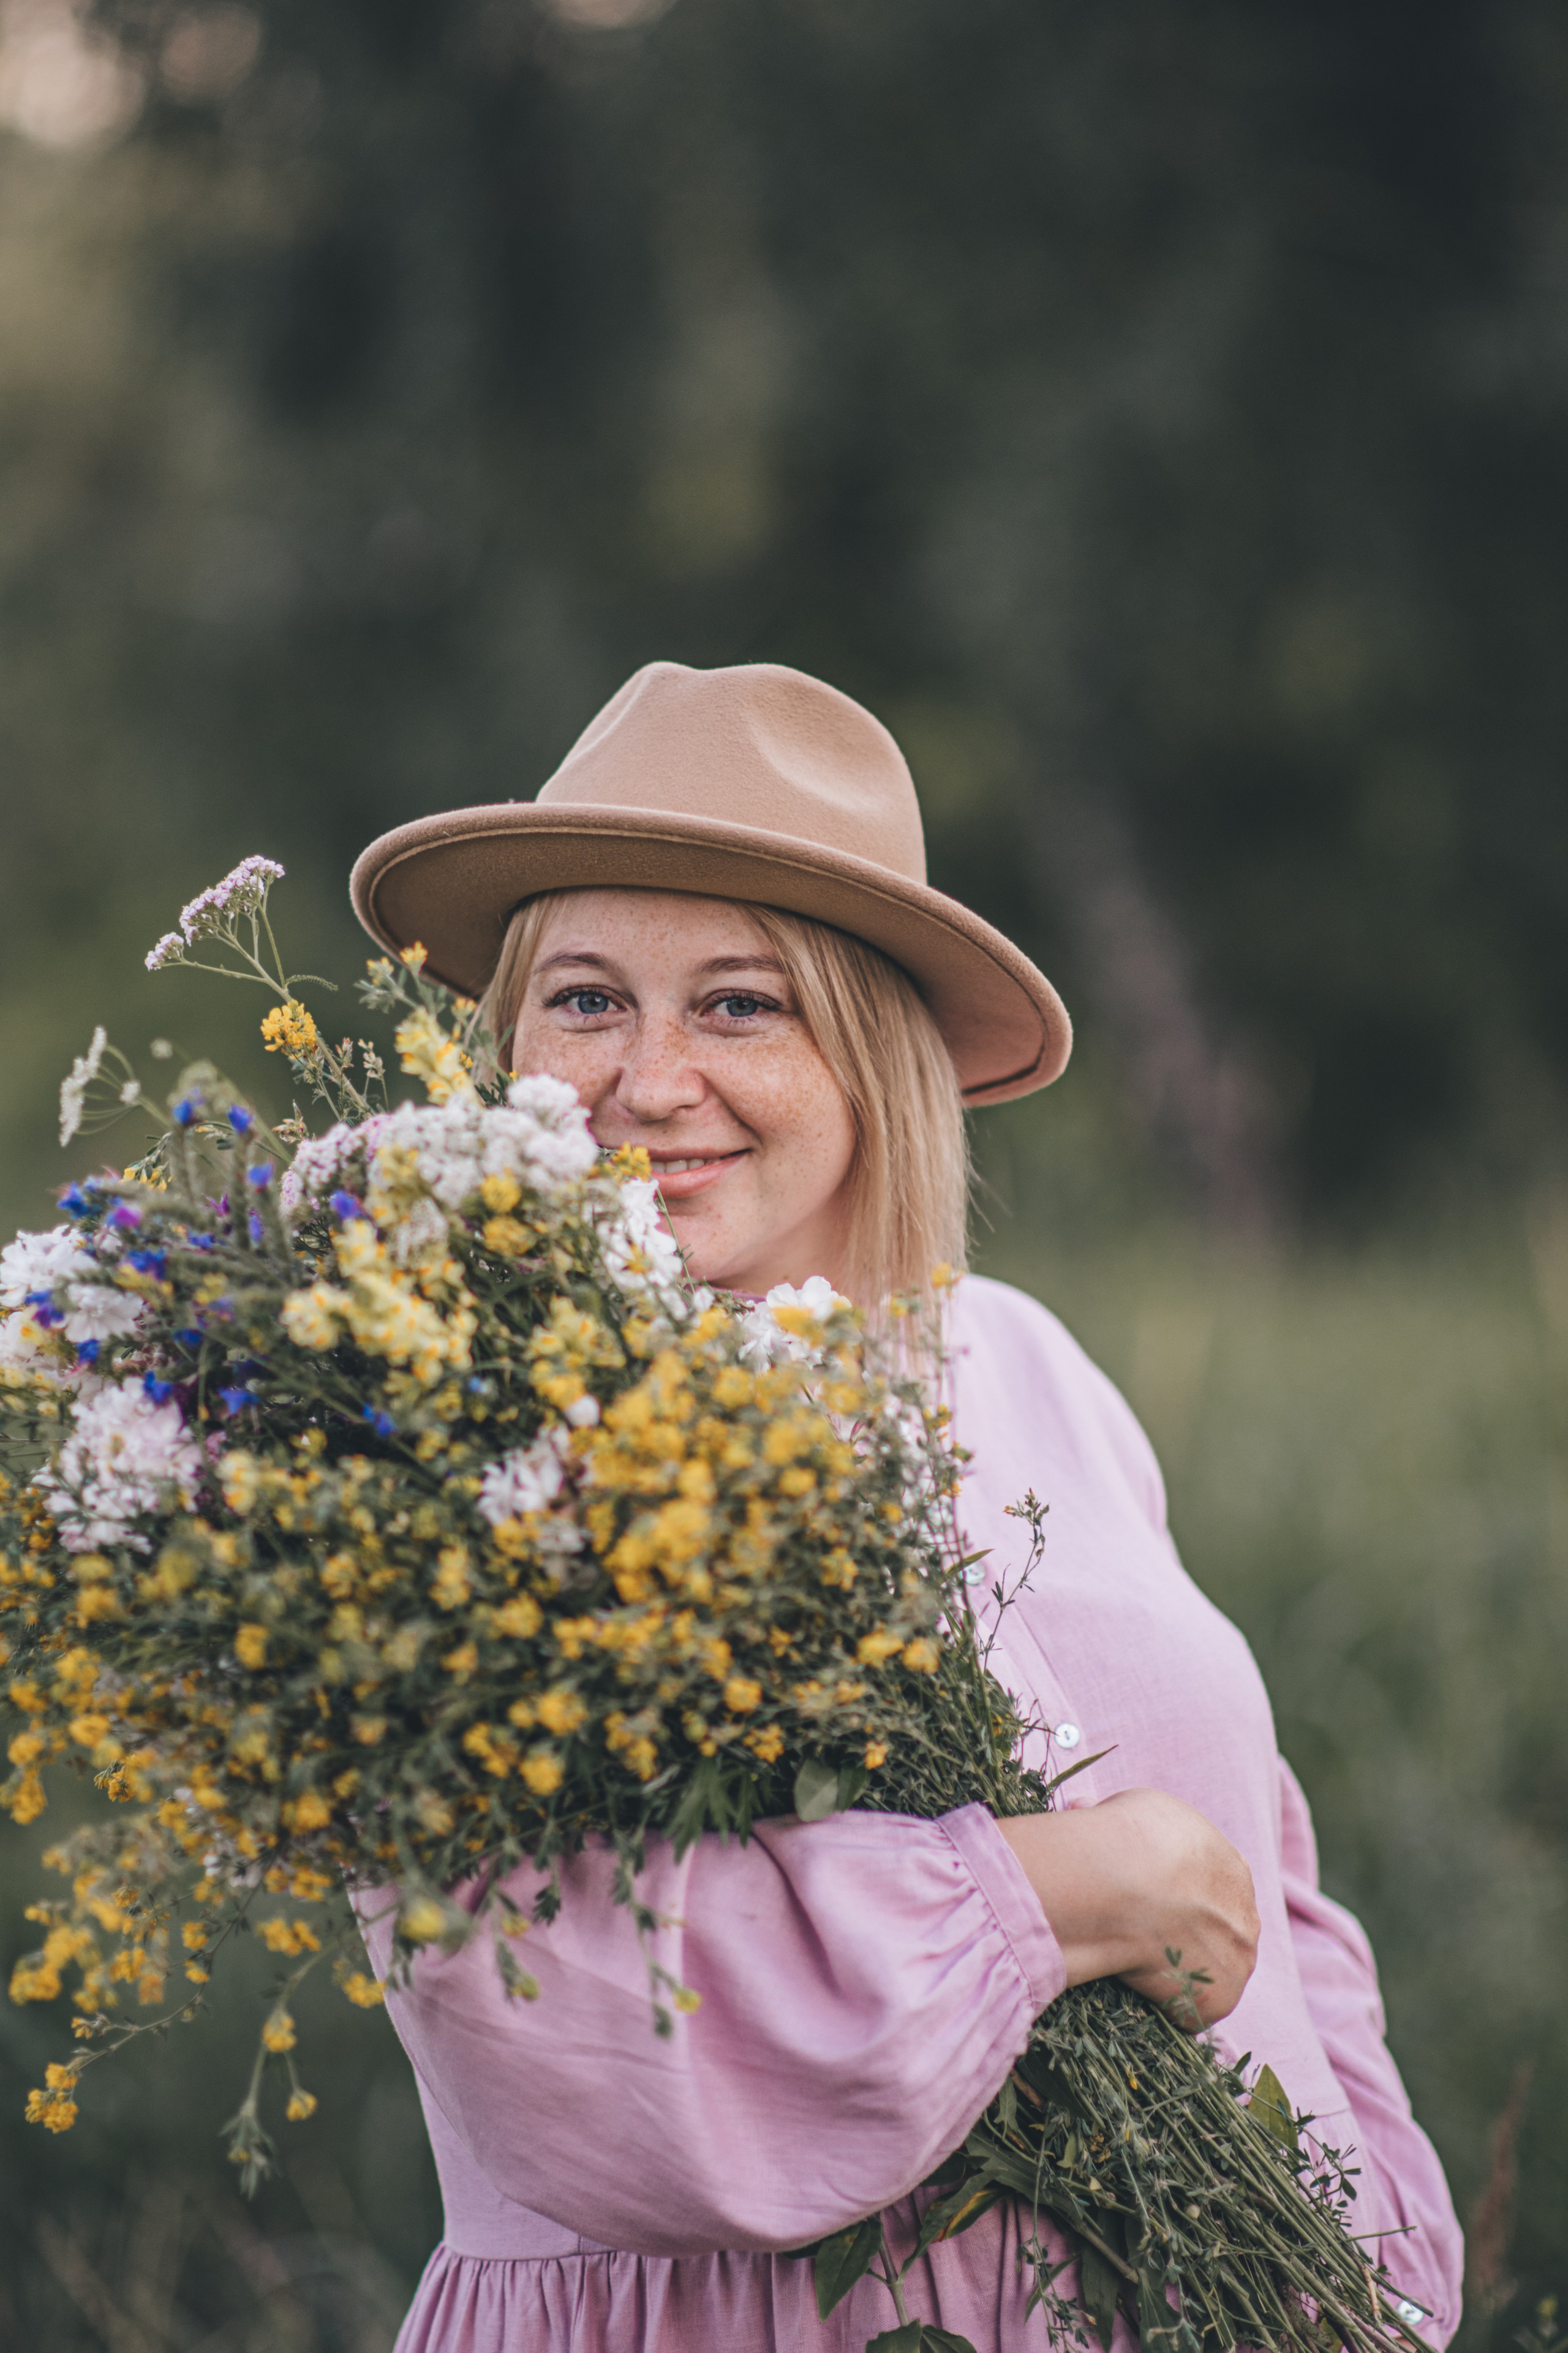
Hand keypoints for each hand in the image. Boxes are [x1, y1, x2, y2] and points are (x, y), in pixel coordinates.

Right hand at [993, 1788, 1259, 2028]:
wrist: (1125, 1879)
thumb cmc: (1128, 1836)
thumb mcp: (1135, 1812)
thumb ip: (1133, 1831)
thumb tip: (1089, 1814)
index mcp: (1232, 1869)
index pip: (1210, 1890)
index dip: (1177, 1899)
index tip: (1144, 1905)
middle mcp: (1246, 1916)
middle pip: (1218, 1935)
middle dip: (1183, 1939)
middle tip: (1136, 1940)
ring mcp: (1239, 1961)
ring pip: (1207, 1975)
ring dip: (1176, 1976)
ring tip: (1129, 1968)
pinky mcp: (1221, 1999)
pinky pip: (1189, 2010)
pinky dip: (1164, 2006)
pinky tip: (1134, 1990)